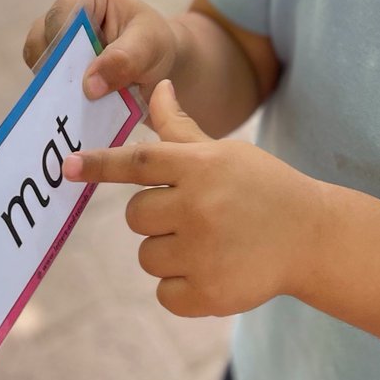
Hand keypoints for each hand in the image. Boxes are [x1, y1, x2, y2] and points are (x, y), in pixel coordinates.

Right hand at [22, 0, 178, 104]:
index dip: (63, 41)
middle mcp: (65, 17)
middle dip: (58, 71)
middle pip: (43, 41)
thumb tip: (89, 86)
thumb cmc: (155, 44)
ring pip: (40, 66)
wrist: (159, 66)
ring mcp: (56, 44)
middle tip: (80, 96)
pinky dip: (59, 100)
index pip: (62, 13)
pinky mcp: (56, 70)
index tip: (78, 72)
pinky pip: (46, 86)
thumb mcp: (150, 47)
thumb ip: (125, 59)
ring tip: (82, 105)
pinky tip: (78, 111)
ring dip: (57, 89)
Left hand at [63, 80, 323, 317]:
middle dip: (156, 215)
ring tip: (212, 242)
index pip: (139, 161)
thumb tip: (156, 86)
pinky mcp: (207, 293)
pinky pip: (164, 292)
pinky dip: (183, 286)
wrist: (311, 235)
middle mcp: (199, 207)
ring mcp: (203, 253)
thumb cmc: (261, 186)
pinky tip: (216, 269)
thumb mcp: (225, 152)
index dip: (101, 164)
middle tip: (197, 213)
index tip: (68, 166)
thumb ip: (180, 129)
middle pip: (136, 215)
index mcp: (201, 167)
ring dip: (170, 251)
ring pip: (147, 255)